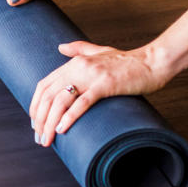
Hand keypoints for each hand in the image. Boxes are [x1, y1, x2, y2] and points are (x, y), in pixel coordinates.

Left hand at [29, 41, 168, 146]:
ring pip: (61, 101)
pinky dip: (70, 116)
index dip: (35, 105)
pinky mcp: (106, 85)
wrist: (153, 62)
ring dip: (50, 122)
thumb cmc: (128, 61)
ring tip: (47, 139)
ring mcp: (92, 75)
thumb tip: (60, 47)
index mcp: (74, 62)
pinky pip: (82, 102)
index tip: (34, 122)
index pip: (44, 85)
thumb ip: (79, 49)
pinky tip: (62, 129)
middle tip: (39, 137)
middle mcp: (78, 67)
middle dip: (39, 119)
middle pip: (48, 95)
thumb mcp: (100, 51)